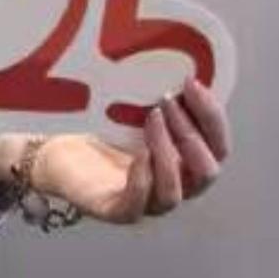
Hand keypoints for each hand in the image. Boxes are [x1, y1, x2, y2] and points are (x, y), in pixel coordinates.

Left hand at [26, 78, 230, 225]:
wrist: (59, 147)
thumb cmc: (103, 127)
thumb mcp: (141, 108)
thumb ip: (167, 101)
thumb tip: (187, 66)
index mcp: (186, 162)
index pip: (218, 148)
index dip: (212, 118)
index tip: (192, 83)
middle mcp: (173, 186)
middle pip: (206, 173)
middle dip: (192, 134)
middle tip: (167, 100)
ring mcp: (145, 204)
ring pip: (173, 194)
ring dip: (167, 153)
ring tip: (151, 119)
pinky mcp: (113, 211)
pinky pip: (135, 207)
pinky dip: (142, 180)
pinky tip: (138, 154)